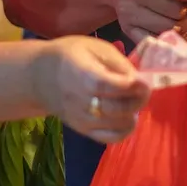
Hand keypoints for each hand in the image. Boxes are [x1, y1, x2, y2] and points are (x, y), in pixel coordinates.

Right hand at [32, 36, 150, 142]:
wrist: (41, 76)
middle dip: (138, 100)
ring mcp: (81, 119)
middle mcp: (79, 100)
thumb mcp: (95, 47)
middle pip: (115, 108)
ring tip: (134, 100)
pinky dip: (125, 130)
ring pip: (116, 124)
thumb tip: (138, 79)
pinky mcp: (83, 130)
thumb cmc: (72, 56)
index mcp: (81, 74)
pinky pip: (109, 138)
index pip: (106, 85)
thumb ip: (118, 63)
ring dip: (133, 113)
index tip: (144, 81)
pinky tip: (129, 117)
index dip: (130, 85)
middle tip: (144, 89)